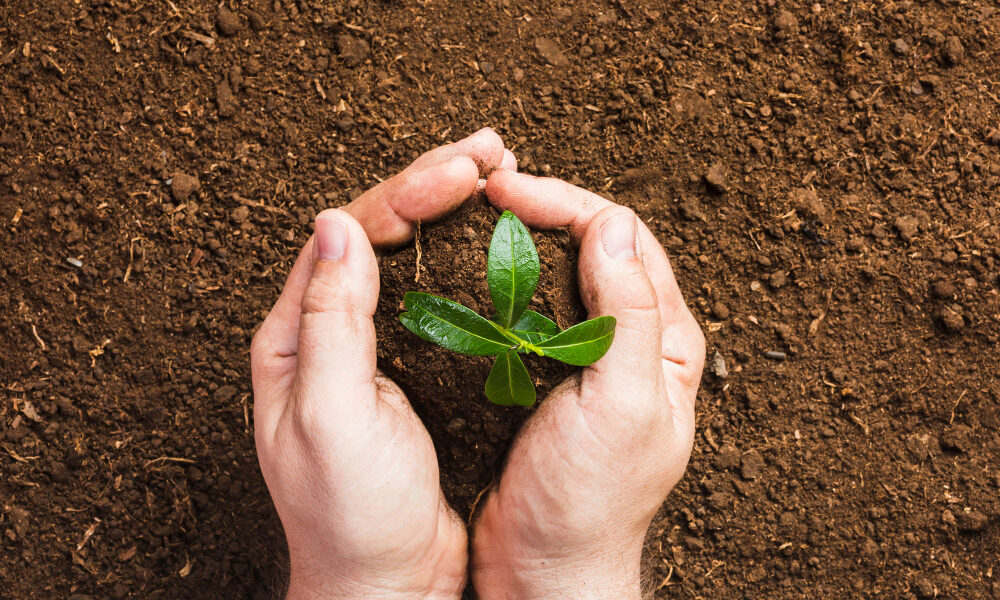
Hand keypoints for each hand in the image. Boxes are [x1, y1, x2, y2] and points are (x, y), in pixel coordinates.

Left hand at [251, 128, 514, 598]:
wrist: (387, 585)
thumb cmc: (350, 515)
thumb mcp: (332, 417)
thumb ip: (331, 322)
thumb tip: (339, 224)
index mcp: (295, 336)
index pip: (347, 236)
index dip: (405, 193)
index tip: (464, 172)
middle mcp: (329, 333)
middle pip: (378, 234)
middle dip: (433, 184)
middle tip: (491, 151)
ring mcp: (375, 350)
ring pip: (412, 259)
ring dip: (453, 213)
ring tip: (501, 175)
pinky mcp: (417, 372)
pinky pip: (441, 299)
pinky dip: (470, 262)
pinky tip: (502, 242)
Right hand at [472, 170, 704, 598]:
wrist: (544, 569)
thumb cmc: (590, 500)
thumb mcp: (621, 406)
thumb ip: (626, 315)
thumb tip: (612, 224)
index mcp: (664, 340)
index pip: (624, 239)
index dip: (568, 203)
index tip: (507, 191)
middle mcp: (631, 340)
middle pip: (593, 246)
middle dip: (543, 208)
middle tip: (484, 191)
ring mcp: (585, 358)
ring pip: (556, 274)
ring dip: (518, 240)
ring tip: (471, 218)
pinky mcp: (544, 377)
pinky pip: (525, 312)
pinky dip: (498, 283)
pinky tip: (466, 274)